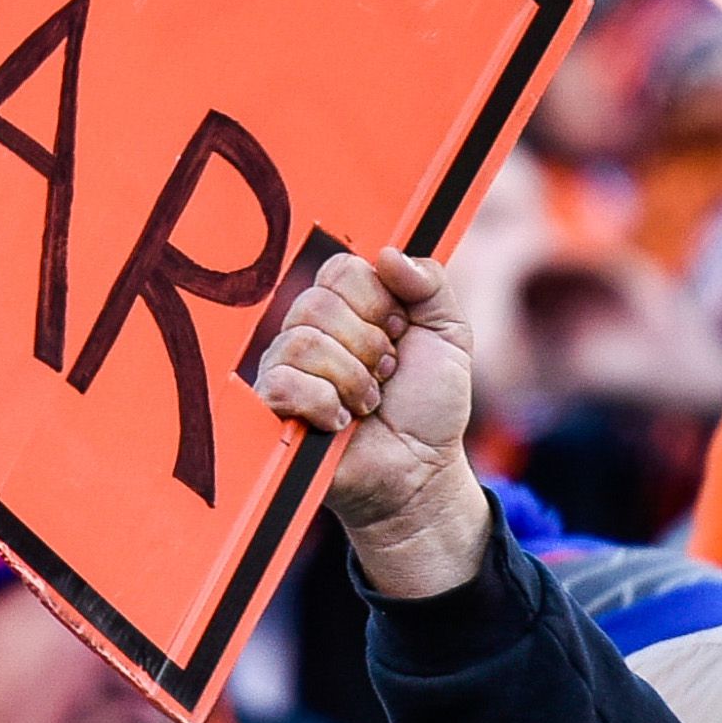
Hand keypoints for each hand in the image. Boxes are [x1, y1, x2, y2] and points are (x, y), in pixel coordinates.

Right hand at [253, 247, 490, 595]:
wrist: (421, 469)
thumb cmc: (429, 406)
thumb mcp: (450, 335)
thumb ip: (430, 284)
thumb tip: (388, 253)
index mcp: (348, 305)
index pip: (341, 269)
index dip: (377, 302)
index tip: (400, 334)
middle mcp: (309, 329)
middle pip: (319, 304)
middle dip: (369, 346)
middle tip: (387, 374)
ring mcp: (285, 367)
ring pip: (303, 343)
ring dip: (353, 380)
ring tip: (368, 403)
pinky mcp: (271, 408)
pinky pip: (283, 382)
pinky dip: (324, 404)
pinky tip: (340, 422)